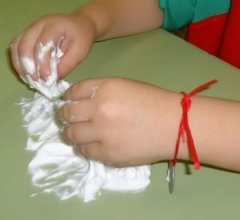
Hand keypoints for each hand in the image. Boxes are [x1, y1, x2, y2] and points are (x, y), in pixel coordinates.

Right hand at [9, 12, 96, 82]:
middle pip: (25, 44)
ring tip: (29, 79)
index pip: (43, 44)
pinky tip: (26, 73)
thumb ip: (67, 65)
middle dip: (27, 66)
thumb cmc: (82, 36)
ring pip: (16, 46)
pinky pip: (15, 48)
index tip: (46, 80)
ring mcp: (30, 28)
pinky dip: (18, 62)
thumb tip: (51, 80)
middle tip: (35, 81)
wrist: (79, 23)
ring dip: (20, 65)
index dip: (42, 64)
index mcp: (55, 25)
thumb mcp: (81, 51)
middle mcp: (39, 24)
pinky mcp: (26, 34)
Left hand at [59, 78, 180, 166]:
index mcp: (105, 89)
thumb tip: (81, 100)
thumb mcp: (125, 85)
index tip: (68, 102)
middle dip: (64, 116)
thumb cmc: (153, 101)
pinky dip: (85, 148)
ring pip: (72, 135)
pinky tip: (92, 144)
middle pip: (67, 114)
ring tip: (77, 133)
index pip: (73, 92)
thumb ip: (102, 91)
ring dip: (72, 133)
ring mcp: (102, 133)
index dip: (68, 97)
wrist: (174, 125)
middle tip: (67, 118)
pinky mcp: (108, 154)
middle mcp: (99, 109)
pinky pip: (86, 151)